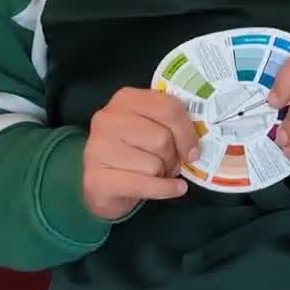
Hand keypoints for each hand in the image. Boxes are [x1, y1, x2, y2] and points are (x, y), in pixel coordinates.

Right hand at [81, 86, 195, 219]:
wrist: (104, 185)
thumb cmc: (135, 151)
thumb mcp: (153, 128)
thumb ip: (172, 126)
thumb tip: (194, 148)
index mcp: (126, 99)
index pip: (168, 108)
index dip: (187, 132)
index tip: (193, 149)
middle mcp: (107, 119)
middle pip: (162, 138)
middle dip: (173, 157)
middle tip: (169, 163)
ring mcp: (97, 148)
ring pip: (153, 164)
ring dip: (162, 174)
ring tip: (155, 173)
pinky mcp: (96, 179)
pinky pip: (144, 185)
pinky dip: (165, 189)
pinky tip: (174, 189)